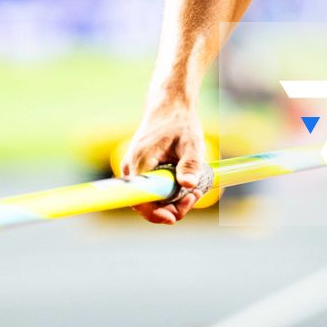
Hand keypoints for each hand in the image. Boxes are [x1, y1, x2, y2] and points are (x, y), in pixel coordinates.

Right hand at [119, 98, 211, 225]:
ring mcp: (134, 172)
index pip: (139, 198)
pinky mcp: (140, 173)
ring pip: (150, 200)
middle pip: (145, 203)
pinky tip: (185, 185)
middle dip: (171, 207)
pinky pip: (152, 192)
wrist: (169, 109)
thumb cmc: (180, 124)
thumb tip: (189, 185)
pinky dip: (169, 194)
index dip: (154, 213)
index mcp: (141, 161)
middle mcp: (131, 169)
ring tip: (195, 189)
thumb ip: (190, 164)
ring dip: (172, 201)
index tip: (173, 217)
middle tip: (195, 196)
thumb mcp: (192, 142)